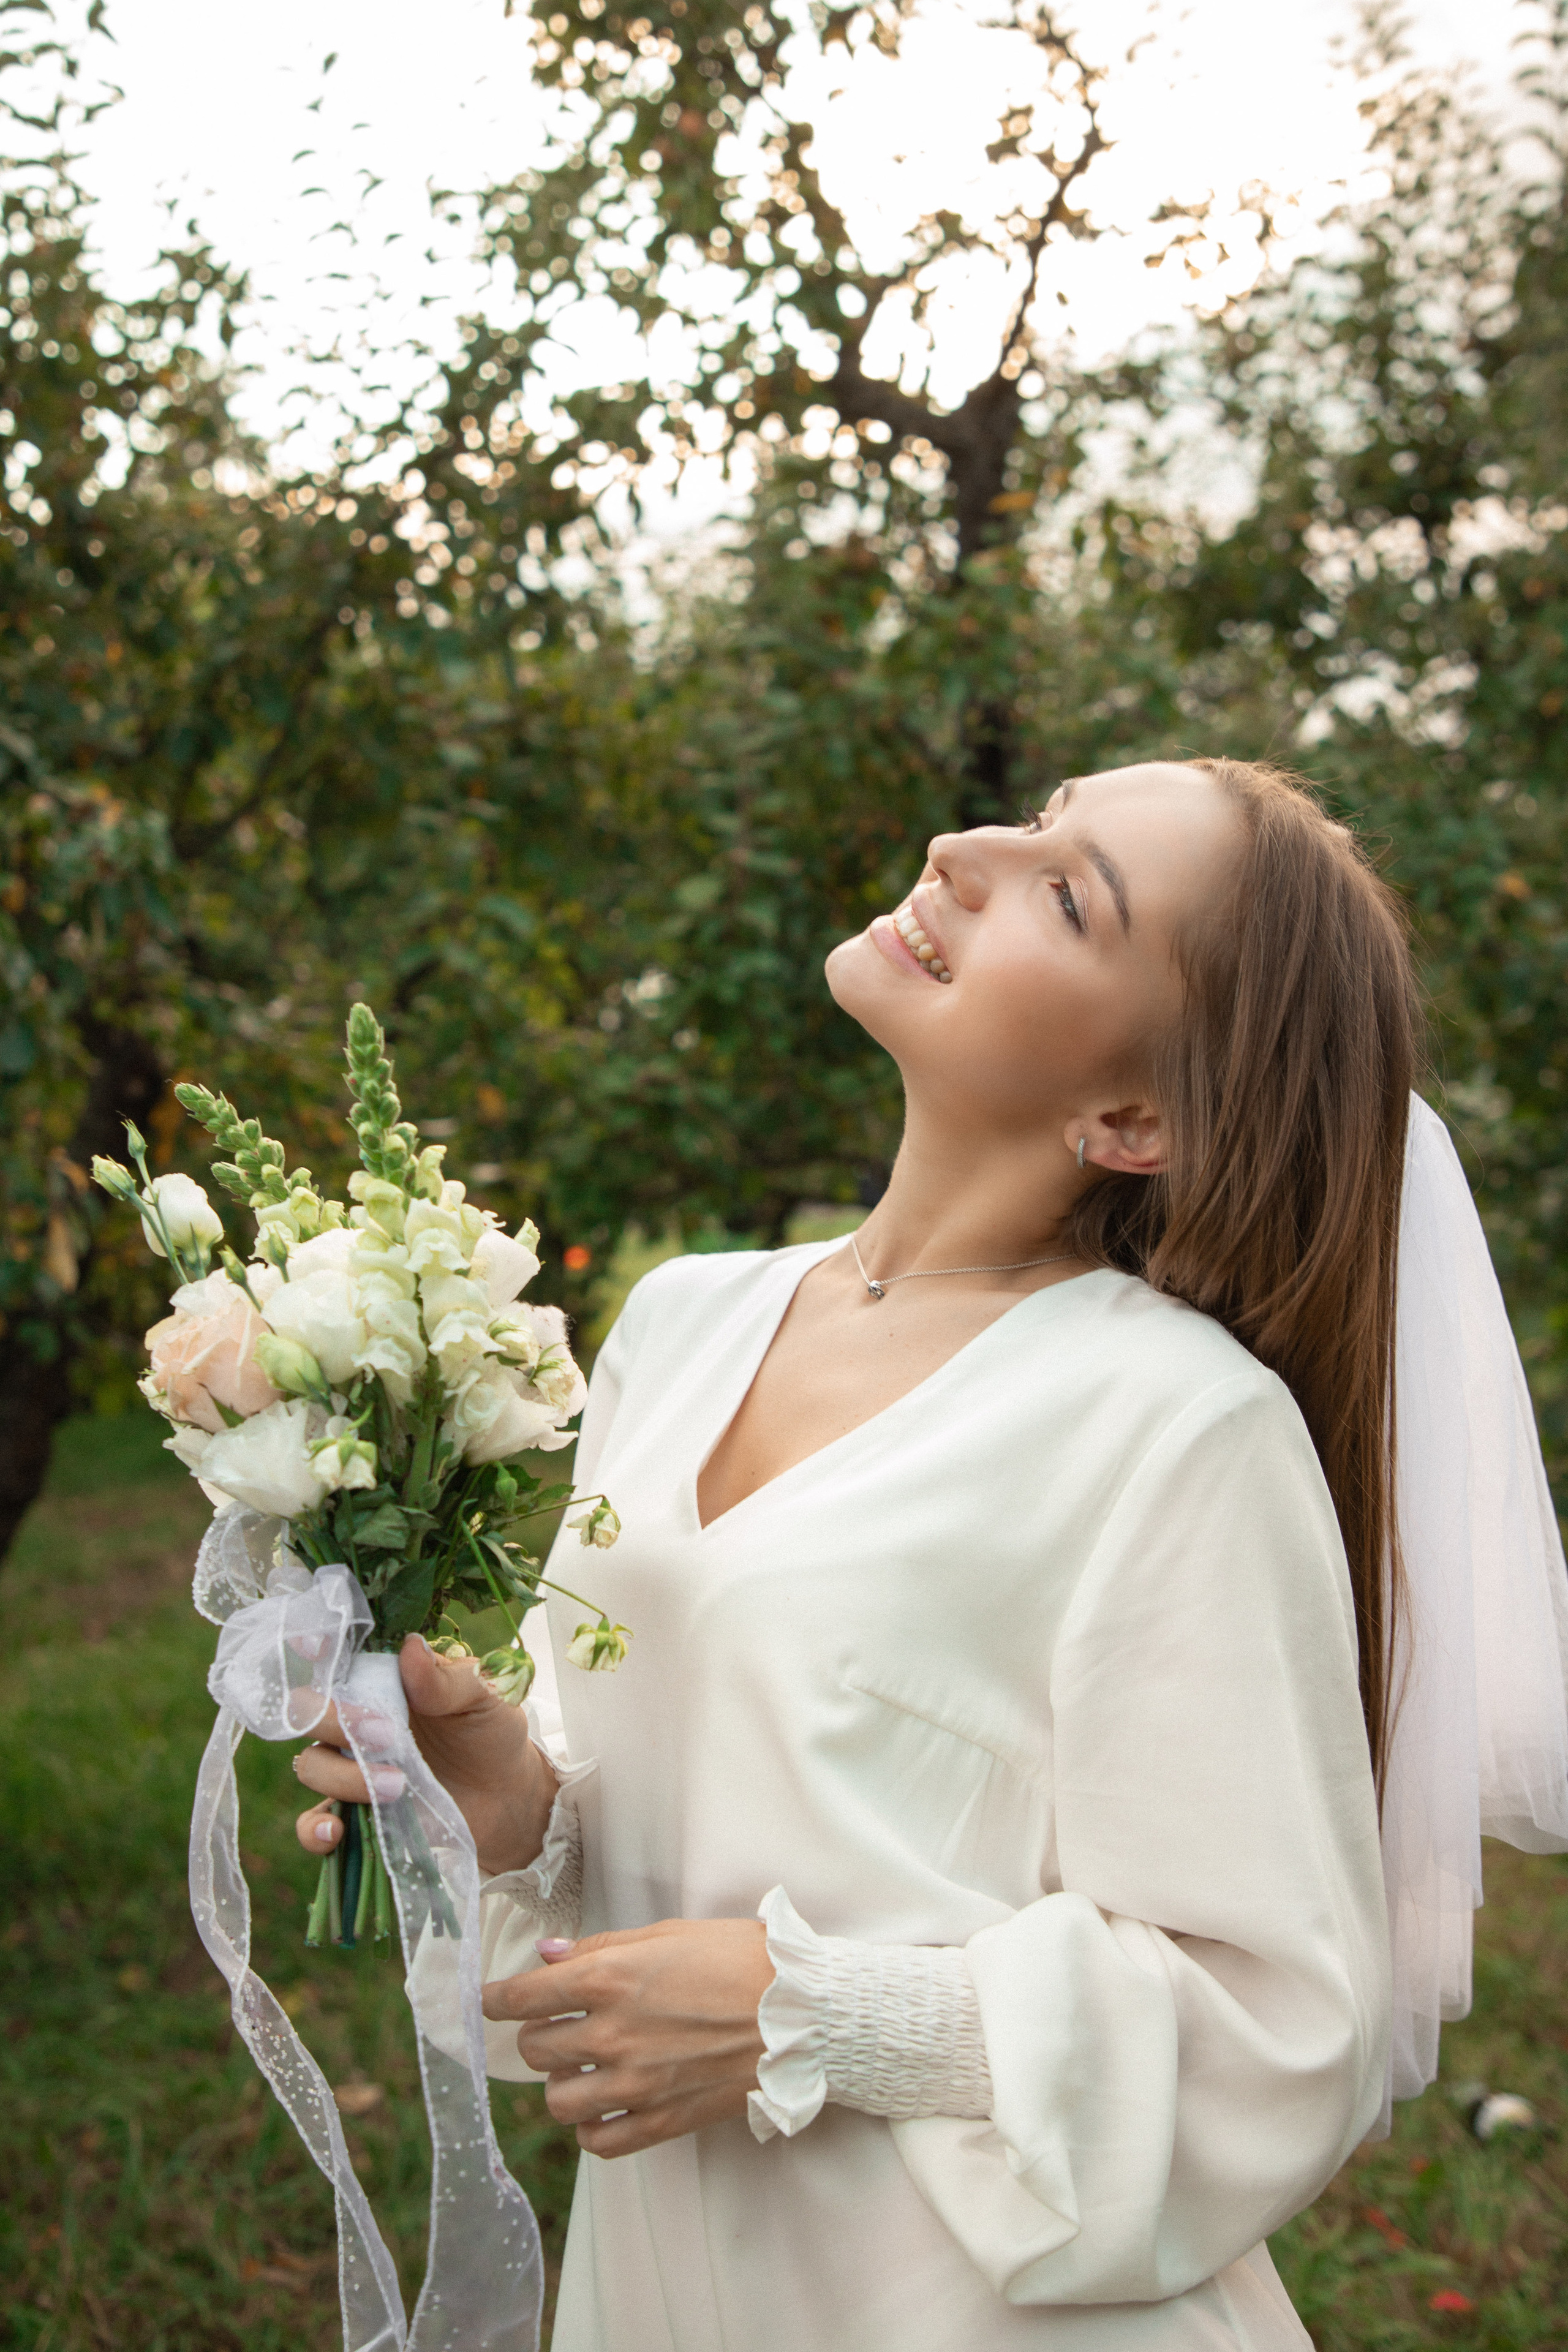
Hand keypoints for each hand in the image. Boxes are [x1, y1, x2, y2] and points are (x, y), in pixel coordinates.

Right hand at [293, 1634, 556, 1876]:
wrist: (506, 1795)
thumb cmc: (490, 1730)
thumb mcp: (483, 1696)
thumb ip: (445, 1679)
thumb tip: (410, 1648)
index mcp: (380, 1678)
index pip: (333, 1656)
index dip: (311, 1647)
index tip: (313, 1647)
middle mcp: (353, 1719)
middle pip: (307, 1711)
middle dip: (332, 1720)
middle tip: (387, 1736)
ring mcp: (349, 1766)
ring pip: (311, 1765)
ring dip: (341, 1776)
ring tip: (398, 1787)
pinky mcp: (355, 1811)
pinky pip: (312, 1822)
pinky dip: (313, 1829)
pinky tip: (335, 1832)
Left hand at [482, 1917, 773, 2157]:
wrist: (801, 2012)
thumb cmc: (738, 1959)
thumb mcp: (667, 1934)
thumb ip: (600, 1947)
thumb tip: (547, 1956)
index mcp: (609, 1979)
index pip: (521, 1997)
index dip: (496, 1998)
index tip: (489, 2000)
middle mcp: (613, 2033)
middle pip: (535, 2050)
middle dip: (539, 2035)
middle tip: (560, 2024)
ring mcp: (635, 2084)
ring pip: (557, 2101)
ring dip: (563, 2082)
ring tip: (586, 2066)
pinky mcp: (661, 2121)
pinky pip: (597, 2141)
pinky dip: (591, 2126)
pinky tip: (606, 2104)